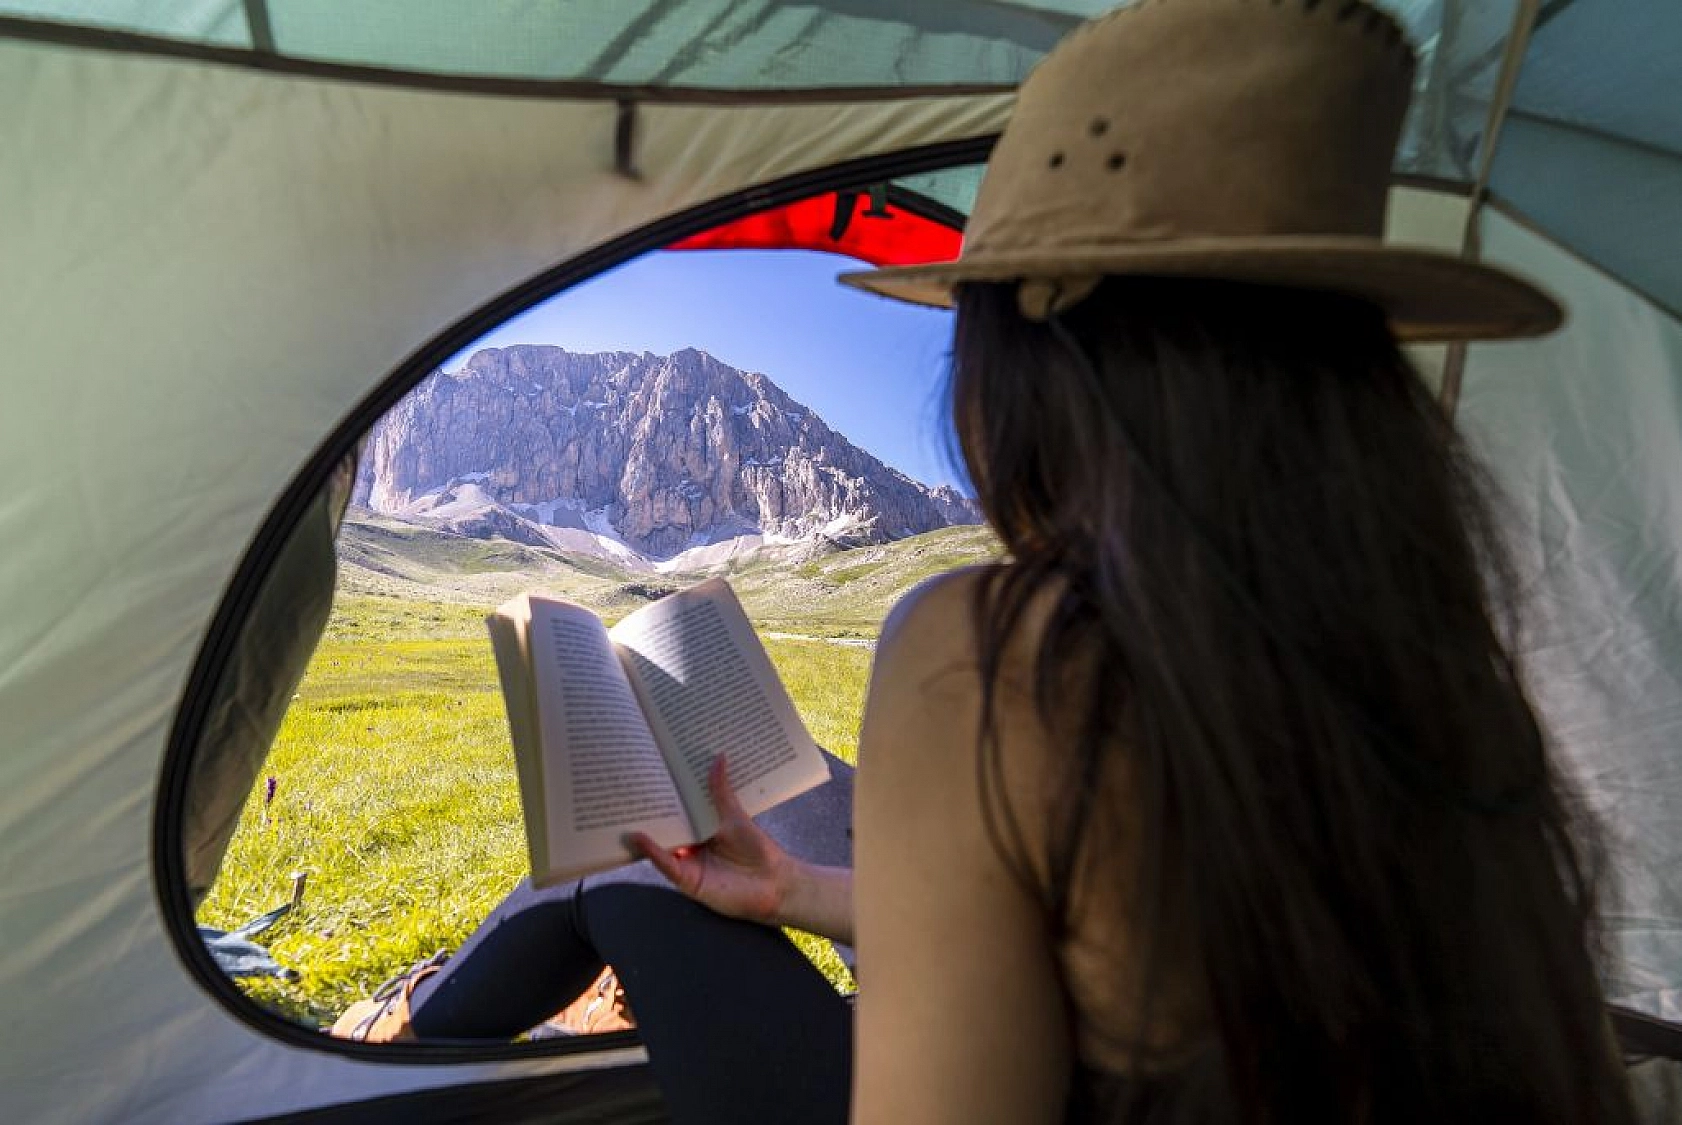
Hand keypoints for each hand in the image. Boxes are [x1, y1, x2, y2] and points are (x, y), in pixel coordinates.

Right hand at [629, 756, 794, 926]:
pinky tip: (639, 838)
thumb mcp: (735, 816)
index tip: (651, 773)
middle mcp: (691, 844)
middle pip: (667, 826)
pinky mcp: (686, 880)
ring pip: (661, 845)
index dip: (666, 795)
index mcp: (702, 827)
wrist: (773, 884)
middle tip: (628, 789)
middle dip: (649, 811)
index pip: (679, 810)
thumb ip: (721, 791)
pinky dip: (652, 851)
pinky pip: (666, 864)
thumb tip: (718, 757)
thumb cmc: (757, 850)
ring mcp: (687, 862)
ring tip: (623, 812)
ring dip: (644, 831)